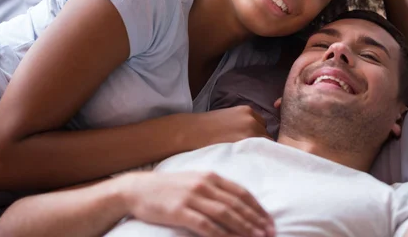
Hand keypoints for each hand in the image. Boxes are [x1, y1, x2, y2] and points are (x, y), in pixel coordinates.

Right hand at [120, 171, 275, 236]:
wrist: (137, 189)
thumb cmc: (167, 188)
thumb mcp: (193, 181)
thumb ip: (214, 189)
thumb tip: (238, 203)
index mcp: (209, 176)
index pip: (241, 192)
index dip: (257, 207)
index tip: (269, 221)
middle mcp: (203, 184)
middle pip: (236, 204)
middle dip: (256, 220)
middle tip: (269, 233)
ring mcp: (191, 197)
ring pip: (225, 215)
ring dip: (243, 228)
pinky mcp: (179, 211)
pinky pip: (205, 225)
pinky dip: (221, 235)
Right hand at [184, 106, 271, 149]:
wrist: (190, 131)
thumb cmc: (205, 128)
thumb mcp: (227, 118)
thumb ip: (242, 123)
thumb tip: (253, 137)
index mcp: (247, 110)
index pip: (262, 125)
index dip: (255, 135)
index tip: (245, 142)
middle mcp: (252, 119)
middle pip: (265, 135)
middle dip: (258, 143)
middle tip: (243, 151)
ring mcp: (250, 131)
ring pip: (264, 145)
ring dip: (257, 151)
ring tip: (242, 156)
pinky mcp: (246, 143)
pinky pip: (259, 153)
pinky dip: (254, 157)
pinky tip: (243, 160)